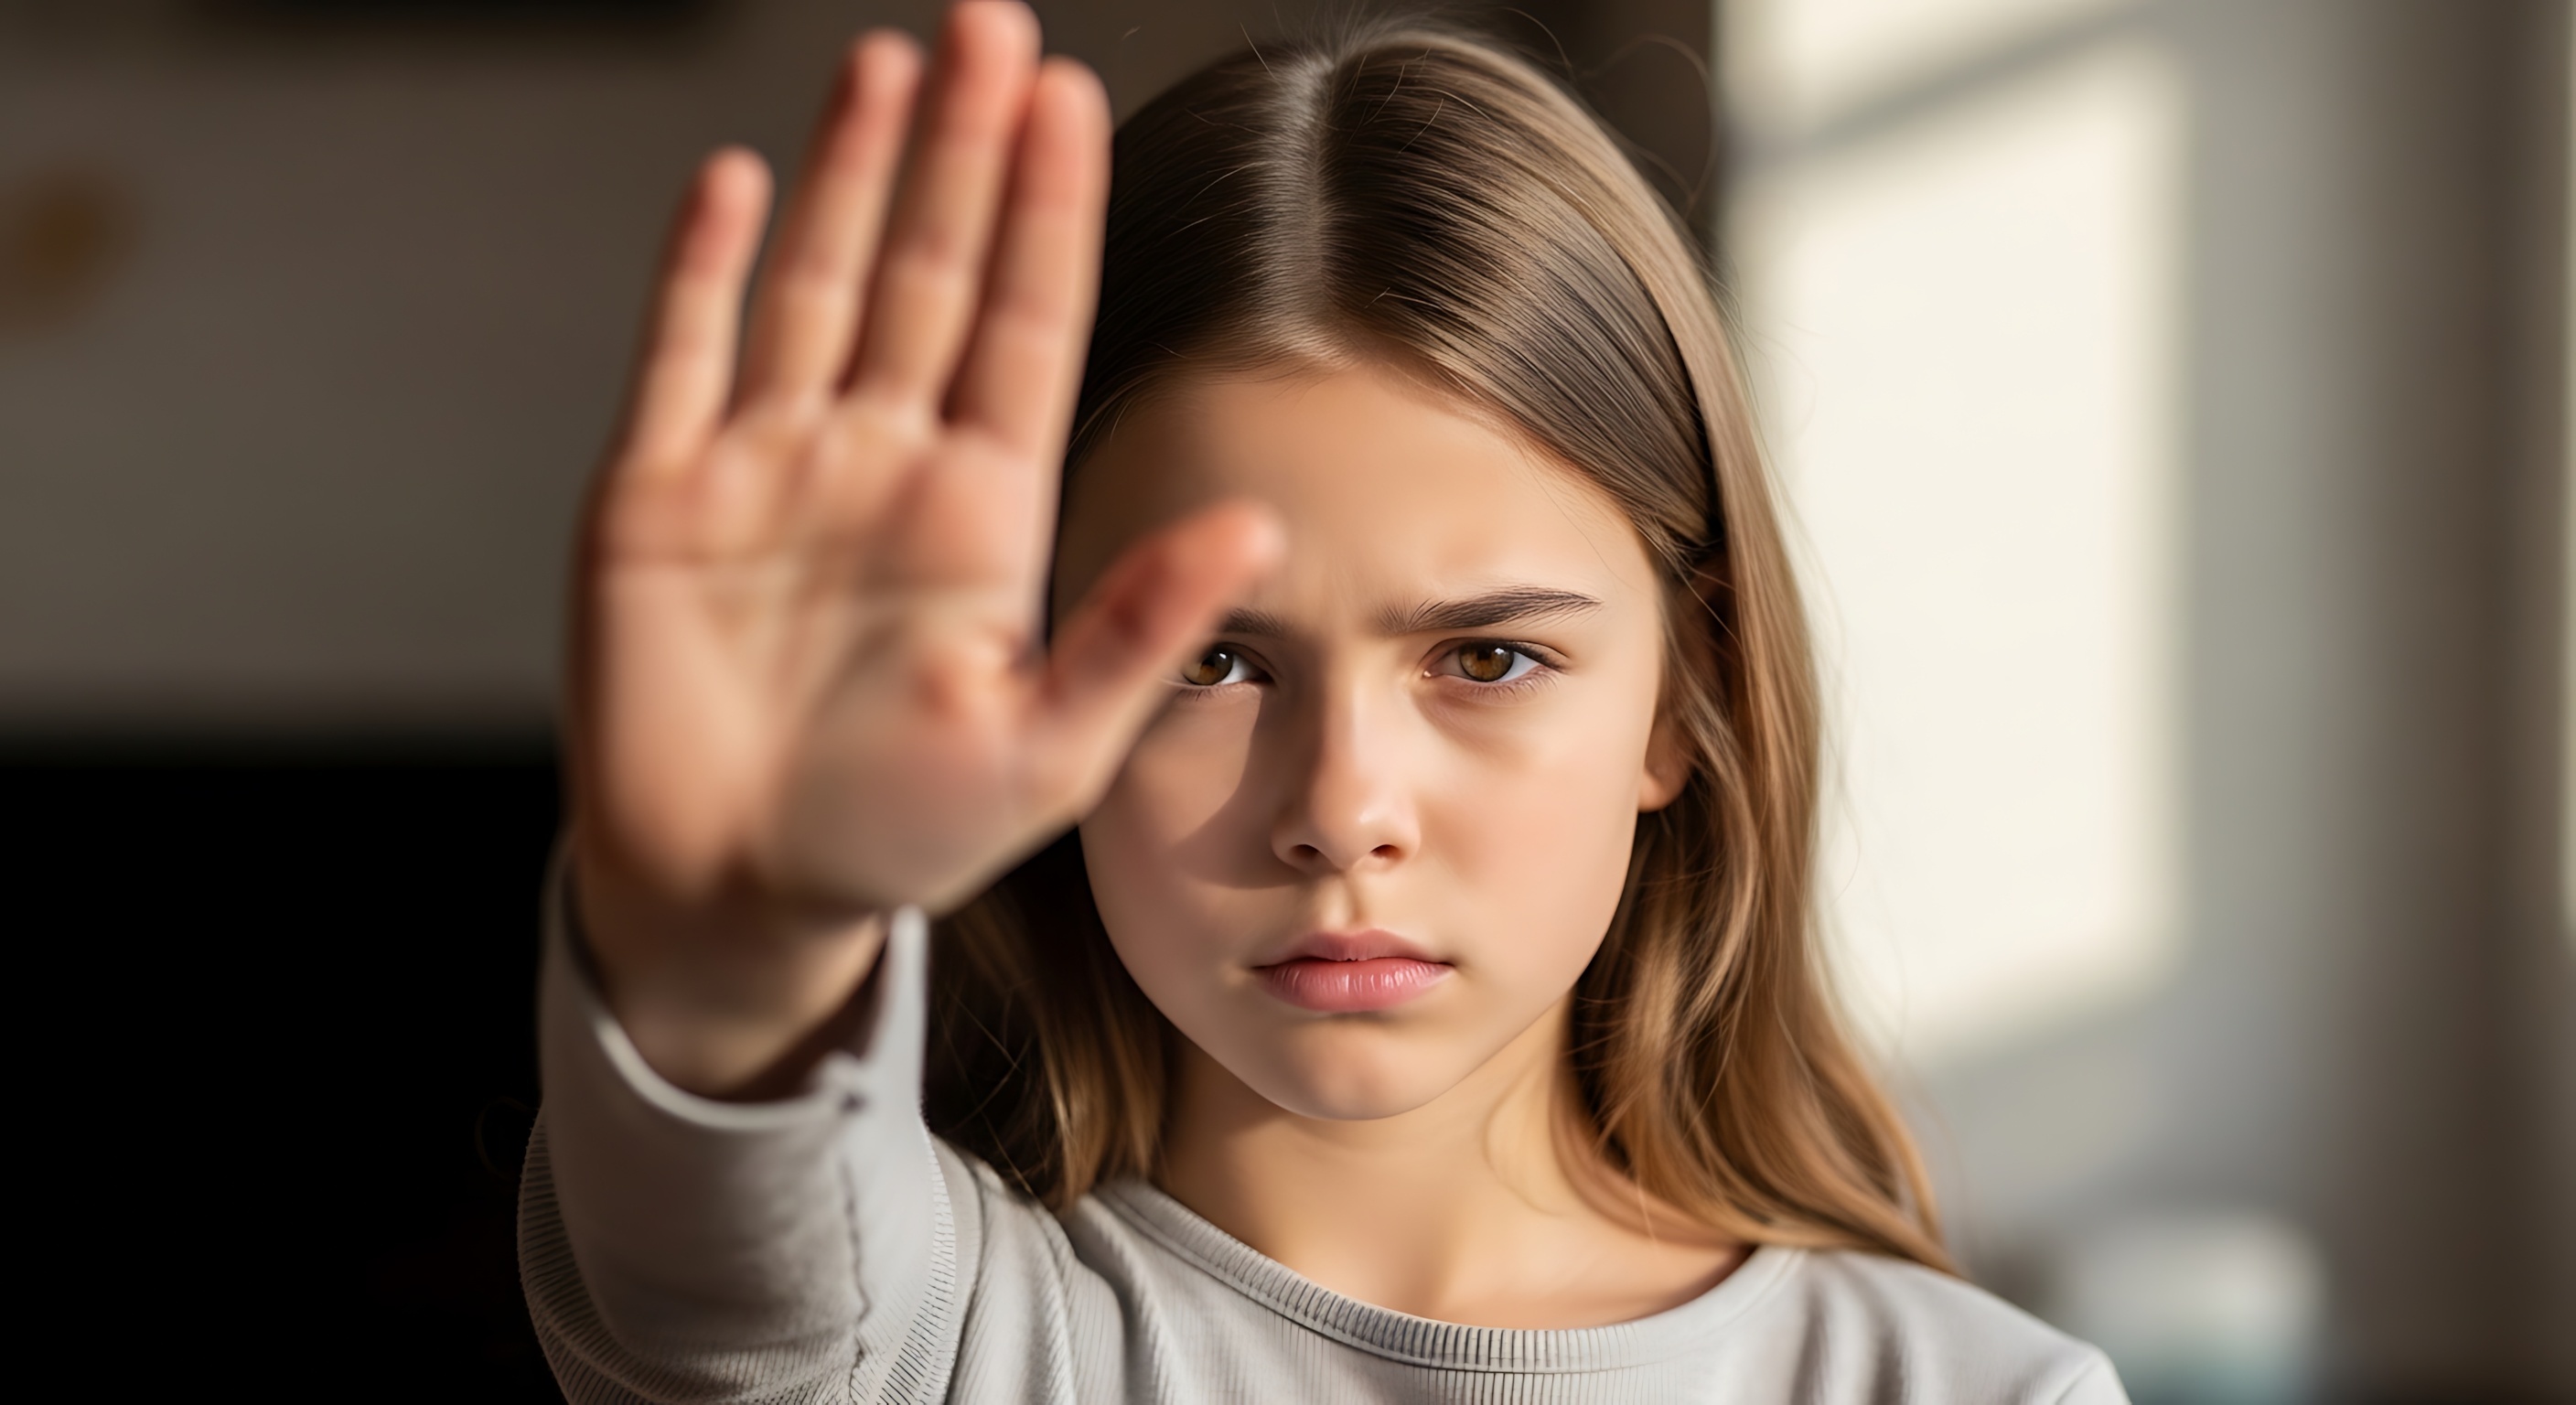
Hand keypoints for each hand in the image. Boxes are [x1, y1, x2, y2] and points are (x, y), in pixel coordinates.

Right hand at [566, 2, 1278, 1095]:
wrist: (736, 895)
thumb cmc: (898, 836)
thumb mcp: (1047, 748)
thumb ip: (1140, 630)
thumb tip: (1253, 526)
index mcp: (980, 512)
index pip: (1023, 326)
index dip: (1044, 213)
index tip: (1070, 98)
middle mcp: (881, 465)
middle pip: (930, 273)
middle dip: (961, 152)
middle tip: (991, 25)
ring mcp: (768, 469)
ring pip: (818, 286)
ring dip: (852, 175)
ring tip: (891, 63)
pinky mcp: (656, 498)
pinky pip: (684, 354)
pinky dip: (706, 268)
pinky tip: (742, 180)